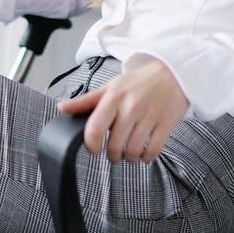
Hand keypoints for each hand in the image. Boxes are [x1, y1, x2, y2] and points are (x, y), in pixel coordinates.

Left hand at [56, 57, 187, 164]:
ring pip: (133, 151)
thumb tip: (62, 108)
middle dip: (112, 155)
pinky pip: (152, 151)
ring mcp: (149, 116)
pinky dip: (146, 158)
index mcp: (114, 97)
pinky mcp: (165, 125)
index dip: (91, 145)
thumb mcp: (110, 87)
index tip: (93, 149)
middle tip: (113, 152)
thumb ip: (85, 101)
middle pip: (114, 145)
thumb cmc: (137, 83)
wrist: (171, 74)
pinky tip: (143, 153)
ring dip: (128, 158)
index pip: (95, 128)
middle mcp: (131, 107)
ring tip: (128, 152)